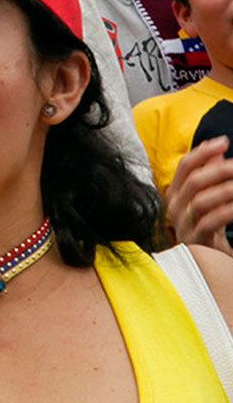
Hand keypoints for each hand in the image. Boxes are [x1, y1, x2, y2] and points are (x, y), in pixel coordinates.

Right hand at [167, 136, 232, 255]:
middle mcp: (175, 206)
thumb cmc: (208, 223)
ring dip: (226, 190)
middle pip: (194, 181)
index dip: (203, 151)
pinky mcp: (195, 240)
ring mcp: (183, 223)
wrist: (205, 260)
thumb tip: (219, 151)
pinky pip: (210, 222)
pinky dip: (228, 211)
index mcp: (176, 192)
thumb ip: (211, 175)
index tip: (224, 142)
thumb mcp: (209, 197)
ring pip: (201, 200)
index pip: (185, 165)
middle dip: (219, 170)